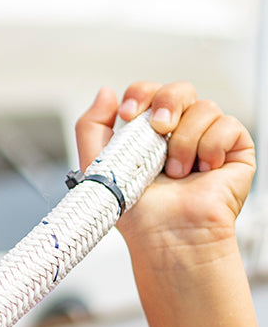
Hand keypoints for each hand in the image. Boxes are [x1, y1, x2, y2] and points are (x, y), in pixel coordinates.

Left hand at [75, 83, 254, 255]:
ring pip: (204, 107)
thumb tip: (105, 93)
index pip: (148, 94)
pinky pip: (228, 124)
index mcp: (149, 134)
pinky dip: (211, 148)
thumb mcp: (97, 166)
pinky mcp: (234, 149)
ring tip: (177, 174)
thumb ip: (91, 127)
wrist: (167, 236)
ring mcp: (208, 138)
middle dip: (166, 104)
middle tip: (159, 131)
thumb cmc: (138, 213)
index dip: (140, 95)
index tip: (127, 113)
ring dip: (184, 143)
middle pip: (178, 90)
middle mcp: (180, 132)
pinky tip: (203, 171)